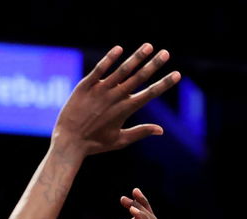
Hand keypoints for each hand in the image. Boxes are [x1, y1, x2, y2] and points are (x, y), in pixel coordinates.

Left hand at [53, 43, 179, 157]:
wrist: (69, 142)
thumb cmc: (94, 144)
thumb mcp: (119, 140)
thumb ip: (140, 132)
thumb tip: (161, 130)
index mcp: (125, 110)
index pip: (149, 94)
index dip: (164, 84)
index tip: (177, 74)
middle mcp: (115, 98)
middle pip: (138, 78)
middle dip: (154, 65)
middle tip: (166, 53)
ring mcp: (100, 90)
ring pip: (121, 70)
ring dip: (136, 58)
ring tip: (149, 46)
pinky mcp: (86, 86)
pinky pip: (99, 69)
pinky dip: (109, 59)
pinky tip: (120, 49)